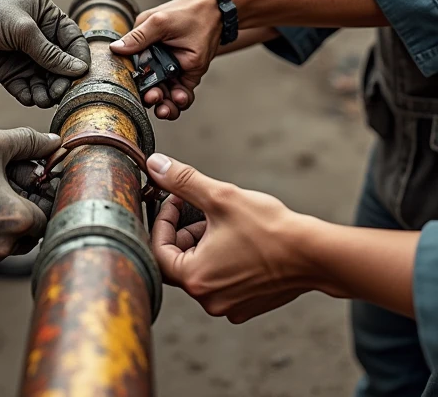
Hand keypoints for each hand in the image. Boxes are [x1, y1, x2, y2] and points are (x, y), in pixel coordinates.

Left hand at [0, 0, 90, 105]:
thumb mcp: (23, 30)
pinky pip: (27, 88)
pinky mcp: (11, 73)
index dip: (78, 58)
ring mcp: (25, 56)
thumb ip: (50, 53)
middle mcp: (40, 37)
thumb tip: (78, 70)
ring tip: (42, 99)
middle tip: (58, 93)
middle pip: (61, 65)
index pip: (73, 40)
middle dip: (61, 80)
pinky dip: (29, 95)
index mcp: (47, 17)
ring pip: (45, 80)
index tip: (81, 76)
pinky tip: (28, 97)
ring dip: (46, 91)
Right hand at [0, 127, 60, 272]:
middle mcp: (5, 248)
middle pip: (30, 231)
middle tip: (9, 186)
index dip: (42, 194)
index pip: (49, 213)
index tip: (33, 180)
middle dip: (25, 209)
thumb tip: (56, 142)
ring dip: (5, 224)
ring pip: (8, 243)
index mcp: (19, 221)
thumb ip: (29, 141)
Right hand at [110, 0, 220, 118]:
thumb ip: (139, 37)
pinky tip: (181, 98)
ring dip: (164, 105)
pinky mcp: (187, 76)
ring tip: (167, 108)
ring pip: (164, 94)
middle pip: (148, 86)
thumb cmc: (186, 12)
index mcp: (143, 46)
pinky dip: (181, 101)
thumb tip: (114, 48)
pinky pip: (181, 95)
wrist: (217, 13)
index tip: (137, 92)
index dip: (134, 84)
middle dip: (150, 97)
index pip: (133, 70)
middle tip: (154, 98)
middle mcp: (155, 60)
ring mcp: (171, 70)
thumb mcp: (160, 22)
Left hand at [146, 152, 318, 322]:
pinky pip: (223, 281)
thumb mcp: (220, 196)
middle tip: (198, 208)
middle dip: (184, 231)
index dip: (163, 221)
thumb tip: (155, 164)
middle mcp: (209, 300)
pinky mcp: (248, 306)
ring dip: (204, 243)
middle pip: (179, 262)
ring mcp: (229, 306)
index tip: (174, 200)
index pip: (159, 250)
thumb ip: (182, 181)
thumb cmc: (269, 228)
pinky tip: (240, 239)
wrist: (314, 255)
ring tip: (222, 221)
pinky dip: (223, 259)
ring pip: (202, 270)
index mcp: (195, 279)